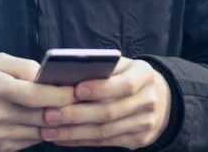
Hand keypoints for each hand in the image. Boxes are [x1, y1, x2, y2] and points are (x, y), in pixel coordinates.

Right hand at [0, 52, 74, 151]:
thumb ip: (22, 66)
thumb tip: (48, 76)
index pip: (34, 95)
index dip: (58, 94)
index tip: (74, 90)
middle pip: (40, 116)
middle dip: (63, 109)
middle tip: (78, 100)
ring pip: (39, 131)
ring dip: (53, 122)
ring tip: (62, 109)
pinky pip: (30, 141)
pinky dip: (39, 131)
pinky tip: (41, 120)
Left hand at [39, 57, 170, 148]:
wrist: (159, 98)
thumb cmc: (129, 75)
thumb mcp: (122, 65)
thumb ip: (101, 67)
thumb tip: (67, 73)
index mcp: (144, 76)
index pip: (124, 84)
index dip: (99, 88)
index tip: (75, 89)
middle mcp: (148, 101)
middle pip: (110, 112)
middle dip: (76, 115)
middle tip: (49, 114)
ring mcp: (144, 124)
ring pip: (105, 131)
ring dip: (73, 133)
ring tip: (48, 129)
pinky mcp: (137, 140)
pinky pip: (105, 142)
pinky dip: (80, 141)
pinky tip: (62, 137)